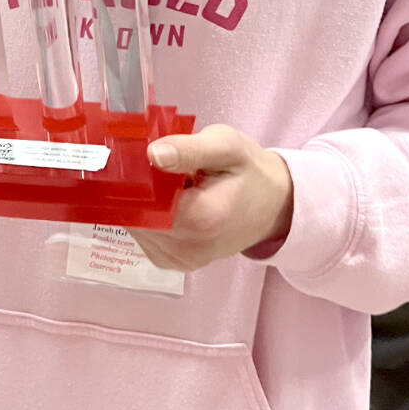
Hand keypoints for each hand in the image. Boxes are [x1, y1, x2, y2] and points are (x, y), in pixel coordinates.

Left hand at [130, 124, 294, 271]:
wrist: (273, 207)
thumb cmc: (250, 173)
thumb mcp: (227, 146)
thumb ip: (189, 149)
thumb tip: (152, 154)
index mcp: (201, 219)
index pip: (142, 198)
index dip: (136, 176)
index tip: (140, 156)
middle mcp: (187, 248)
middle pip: (135, 212)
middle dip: (138, 188)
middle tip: (158, 165)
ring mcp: (178, 261)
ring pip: (135, 223)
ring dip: (144, 202)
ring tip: (171, 185)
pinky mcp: (171, 263)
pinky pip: (144, 233)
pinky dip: (150, 215)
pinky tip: (171, 202)